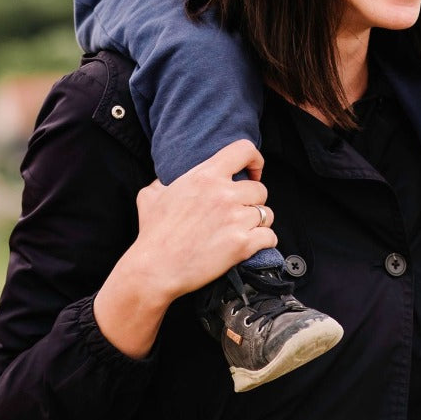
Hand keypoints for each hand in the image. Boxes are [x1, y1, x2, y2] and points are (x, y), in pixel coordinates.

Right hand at [132, 138, 276, 298]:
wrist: (155, 269)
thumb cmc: (153, 233)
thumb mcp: (151, 195)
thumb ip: (163, 181)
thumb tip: (164, 179)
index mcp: (205, 175)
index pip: (244, 150)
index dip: (255, 160)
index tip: (253, 172)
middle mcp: (224, 193)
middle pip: (260, 189)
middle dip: (253, 201)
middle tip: (240, 212)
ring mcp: (235, 218)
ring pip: (267, 214)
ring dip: (259, 222)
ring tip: (244, 230)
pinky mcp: (242, 244)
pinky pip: (270, 237)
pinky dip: (264, 242)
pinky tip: (251, 245)